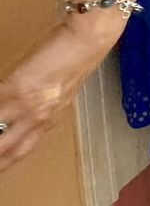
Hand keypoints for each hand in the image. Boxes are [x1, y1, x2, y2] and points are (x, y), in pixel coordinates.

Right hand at [0, 18, 120, 175]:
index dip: (4, 163)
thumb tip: (23, 112)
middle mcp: (37, 118)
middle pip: (6, 149)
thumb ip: (42, 106)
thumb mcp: (59, 92)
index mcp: (48, 120)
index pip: (21, 150)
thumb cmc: (75, 61)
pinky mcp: (15, 87)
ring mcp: (25, 105)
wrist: (86, 42)